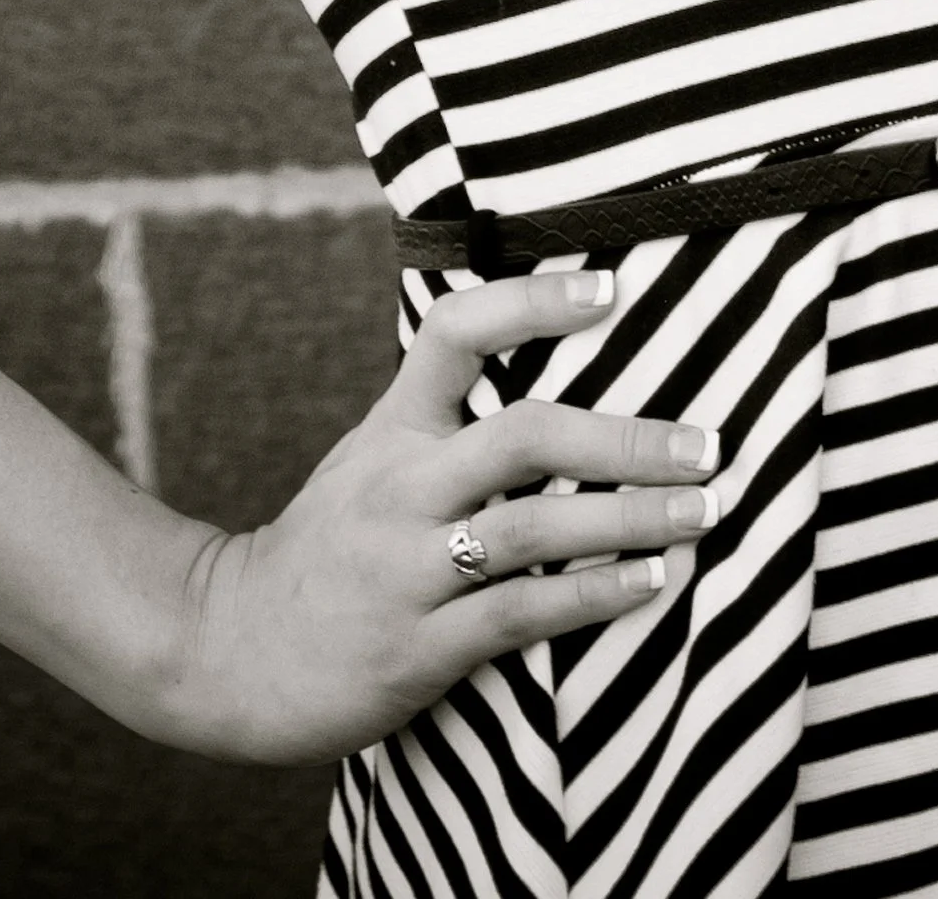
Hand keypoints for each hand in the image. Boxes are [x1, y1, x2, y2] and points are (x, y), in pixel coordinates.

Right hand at [166, 269, 715, 762]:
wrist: (230, 648)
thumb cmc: (329, 545)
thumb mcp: (370, 457)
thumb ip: (443, 417)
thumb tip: (550, 362)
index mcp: (393, 428)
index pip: (456, 332)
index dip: (530, 302)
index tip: (609, 288)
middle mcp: (400, 488)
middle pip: (522, 436)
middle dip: (624, 438)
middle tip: (707, 443)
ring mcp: (406, 569)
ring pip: (531, 529)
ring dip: (629, 518)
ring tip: (702, 509)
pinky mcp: (416, 649)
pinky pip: (517, 616)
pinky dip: (590, 596)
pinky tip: (648, 582)